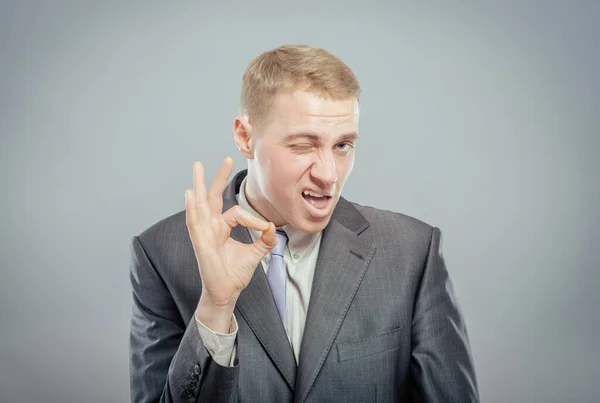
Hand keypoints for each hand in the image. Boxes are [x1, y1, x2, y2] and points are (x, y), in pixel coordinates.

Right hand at [185, 157, 277, 329]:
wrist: (226, 292)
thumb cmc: (234, 274)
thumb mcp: (255, 253)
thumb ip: (264, 240)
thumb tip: (273, 227)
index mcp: (222, 228)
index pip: (238, 212)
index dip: (253, 218)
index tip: (266, 228)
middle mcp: (211, 227)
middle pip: (213, 197)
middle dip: (218, 177)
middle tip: (226, 158)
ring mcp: (203, 233)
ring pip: (200, 204)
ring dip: (199, 184)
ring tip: (198, 167)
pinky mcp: (200, 242)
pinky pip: (194, 222)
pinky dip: (192, 207)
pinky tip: (190, 194)